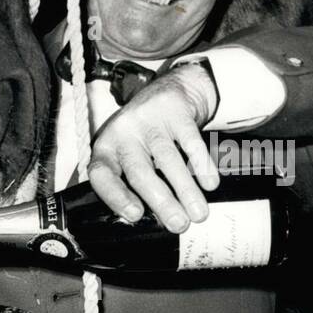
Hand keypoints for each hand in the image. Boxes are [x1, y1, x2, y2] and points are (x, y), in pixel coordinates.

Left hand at [87, 67, 220, 231]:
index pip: (102, 173)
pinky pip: (190, 140)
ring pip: (166, 158)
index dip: (115, 195)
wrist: (172, 88)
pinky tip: (210, 183)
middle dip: (160, 201)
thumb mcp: (131, 153)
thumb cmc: (146, 134)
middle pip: (139, 170)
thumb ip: (136, 184)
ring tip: (199, 213)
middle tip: (178, 224)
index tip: (135, 215)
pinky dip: (202, 164)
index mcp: (107, 147)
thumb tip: (158, 223)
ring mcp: (149, 120)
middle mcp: (124, 132)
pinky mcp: (174, 111)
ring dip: (185, 189)